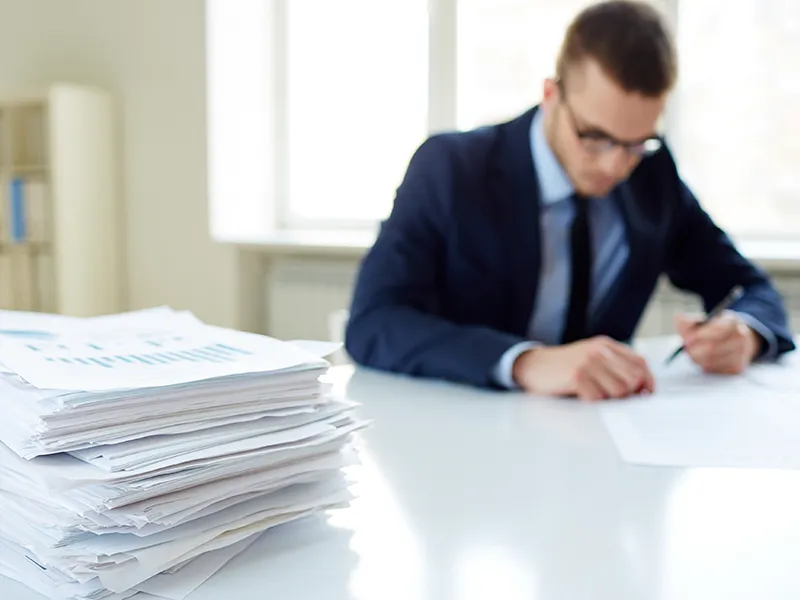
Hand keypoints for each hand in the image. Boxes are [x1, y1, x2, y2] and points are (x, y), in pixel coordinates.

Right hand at [511, 336, 654, 400]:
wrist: (532, 365)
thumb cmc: (562, 367)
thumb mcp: (590, 359)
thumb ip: (614, 366)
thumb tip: (641, 389)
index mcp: (605, 345)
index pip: (640, 363)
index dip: (647, 382)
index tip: (644, 395)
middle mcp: (599, 351)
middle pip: (634, 378)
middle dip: (627, 393)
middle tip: (612, 397)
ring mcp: (588, 362)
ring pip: (620, 390)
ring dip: (609, 399)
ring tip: (594, 394)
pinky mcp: (577, 376)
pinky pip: (599, 398)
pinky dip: (592, 402)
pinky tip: (581, 396)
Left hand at [674, 310, 760, 373]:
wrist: (733, 340)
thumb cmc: (713, 331)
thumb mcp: (702, 321)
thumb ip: (687, 321)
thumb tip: (678, 318)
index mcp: (731, 320)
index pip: (716, 329)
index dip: (699, 335)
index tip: (687, 339)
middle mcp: (741, 336)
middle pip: (712, 348)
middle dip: (695, 350)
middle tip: (687, 348)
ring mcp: (742, 352)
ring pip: (712, 361)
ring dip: (698, 359)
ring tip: (695, 353)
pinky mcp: (737, 367)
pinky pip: (715, 370)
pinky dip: (705, 366)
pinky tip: (704, 360)